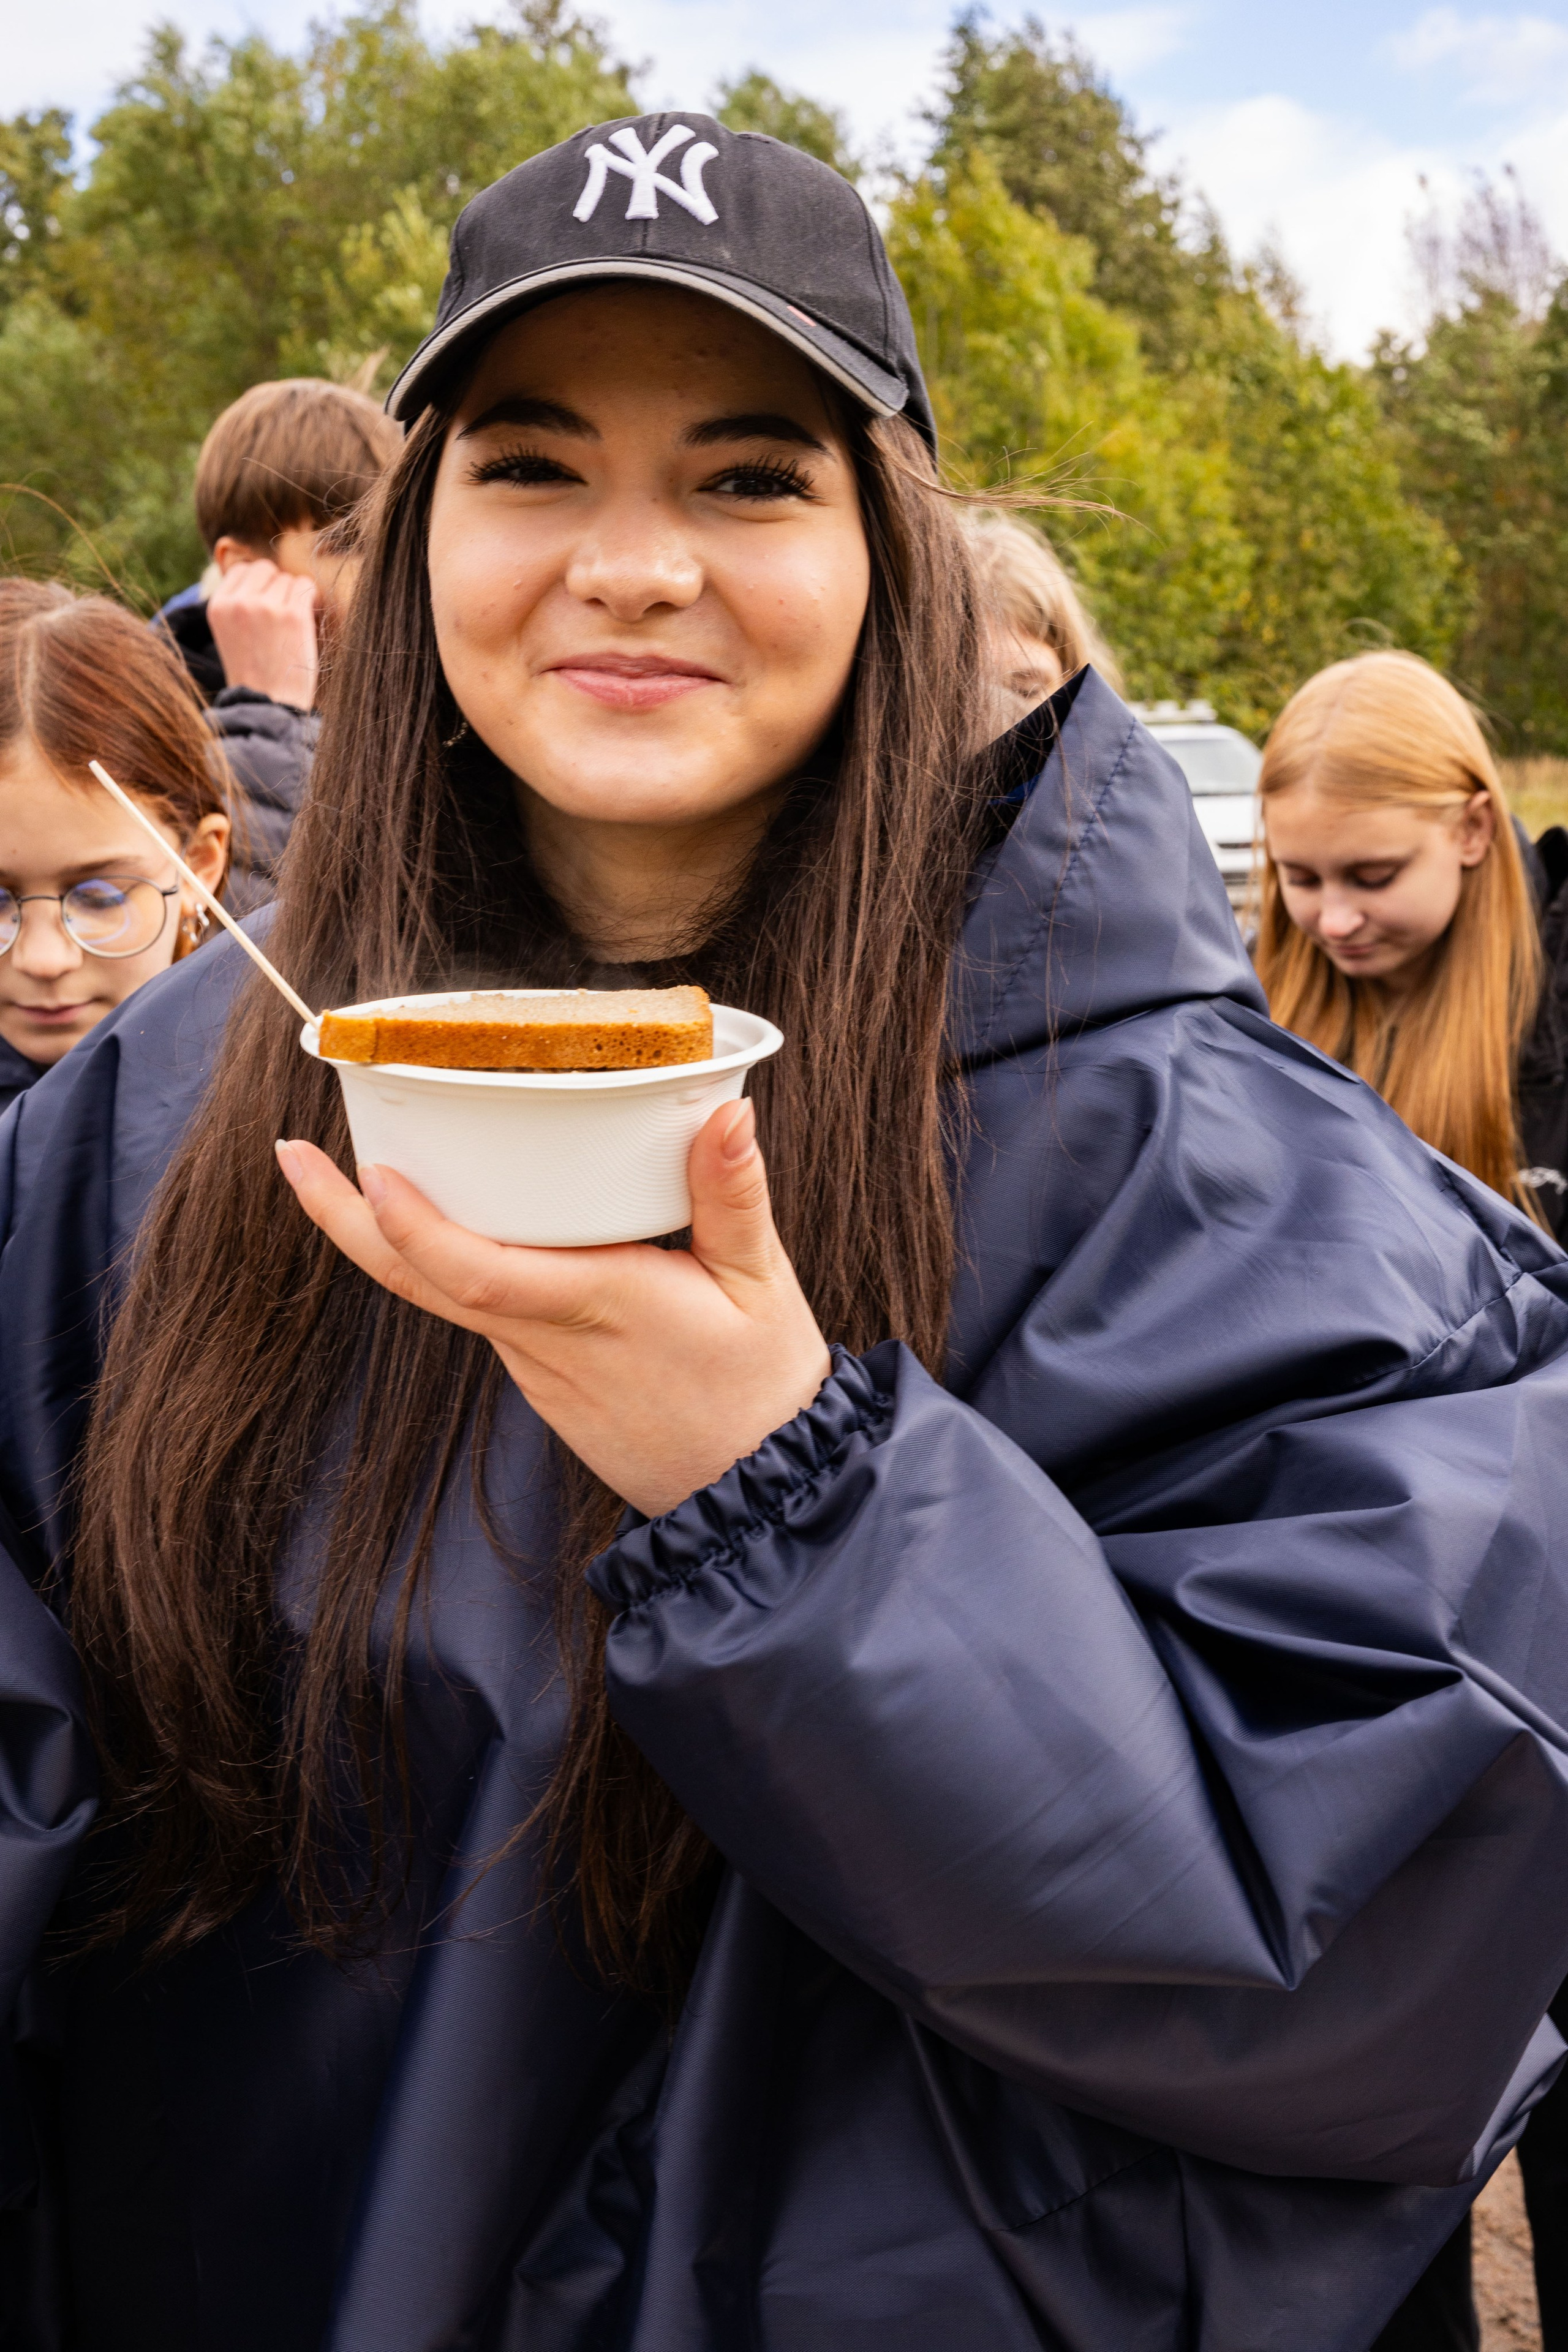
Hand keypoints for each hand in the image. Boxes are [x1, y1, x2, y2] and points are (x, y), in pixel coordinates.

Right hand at [207, 559, 319, 707]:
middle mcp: (240, 602)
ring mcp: (267, 607)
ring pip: (287, 578)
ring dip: (294, 596)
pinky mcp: (293, 615)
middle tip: (282, 614)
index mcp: (218, 606)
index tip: (266, 604)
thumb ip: (238, 604)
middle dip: (276, 586)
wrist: (268, 705)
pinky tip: (307, 618)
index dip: (258, 584)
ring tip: (292, 624)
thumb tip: (258, 574)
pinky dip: (310, 598)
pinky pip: (306, 587)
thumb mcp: (230, 634)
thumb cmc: (254, 674)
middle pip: (265, 569)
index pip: (241, 570)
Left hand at [274, 1100, 832, 1517]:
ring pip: (442, 1294)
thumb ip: (734, 1195)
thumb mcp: (761, 1283)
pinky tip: (447, 1213)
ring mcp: (532, 1364)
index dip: (414, 1225)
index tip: (369, 1171)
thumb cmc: (760, 1383)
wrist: (752, 1492)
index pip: (480, 1272)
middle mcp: (546, 1339)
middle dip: (345, 1219)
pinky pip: (479, 1308)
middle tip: (290, 1155)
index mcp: (600, 1306)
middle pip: (421, 1282)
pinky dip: (445, 1257)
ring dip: (389, 1234)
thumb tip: (726, 1112)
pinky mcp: (537, 1376)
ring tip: (355, 1162)